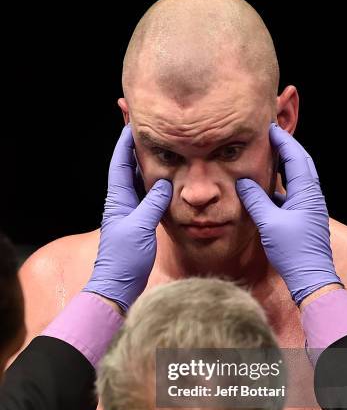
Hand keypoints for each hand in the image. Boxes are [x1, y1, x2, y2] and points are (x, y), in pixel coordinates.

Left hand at [83, 125, 171, 310]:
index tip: (132, 123)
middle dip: (136, 151)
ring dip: (147, 168)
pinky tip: (166, 184)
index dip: (124, 143)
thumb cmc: (125, 258)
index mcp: (117, 199)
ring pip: (138, 184)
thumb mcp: (141, 227)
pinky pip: (146, 200)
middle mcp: (121, 203)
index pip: (119, 163)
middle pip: (127, 170)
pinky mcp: (137, 226)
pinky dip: (154, 189)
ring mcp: (129, 214)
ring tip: (162, 152)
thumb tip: (166, 182)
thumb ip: (153, 203)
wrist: (117, 286)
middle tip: (150, 133)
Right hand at [236, 123, 341, 305]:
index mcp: (307, 192)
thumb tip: (243, 182)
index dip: (284, 141)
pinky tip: (265, 190)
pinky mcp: (304, 219)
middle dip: (287, 148)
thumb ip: (255, 200)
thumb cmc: (292, 250)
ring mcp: (309, 208)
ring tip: (266, 158)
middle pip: (301, 164)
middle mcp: (312, 196)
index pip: (296, 157)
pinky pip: (292, 195)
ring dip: (284, 167)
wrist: (310, 277)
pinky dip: (280, 187)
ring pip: (297, 180)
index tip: (270, 128)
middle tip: (271, 137)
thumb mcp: (269, 223)